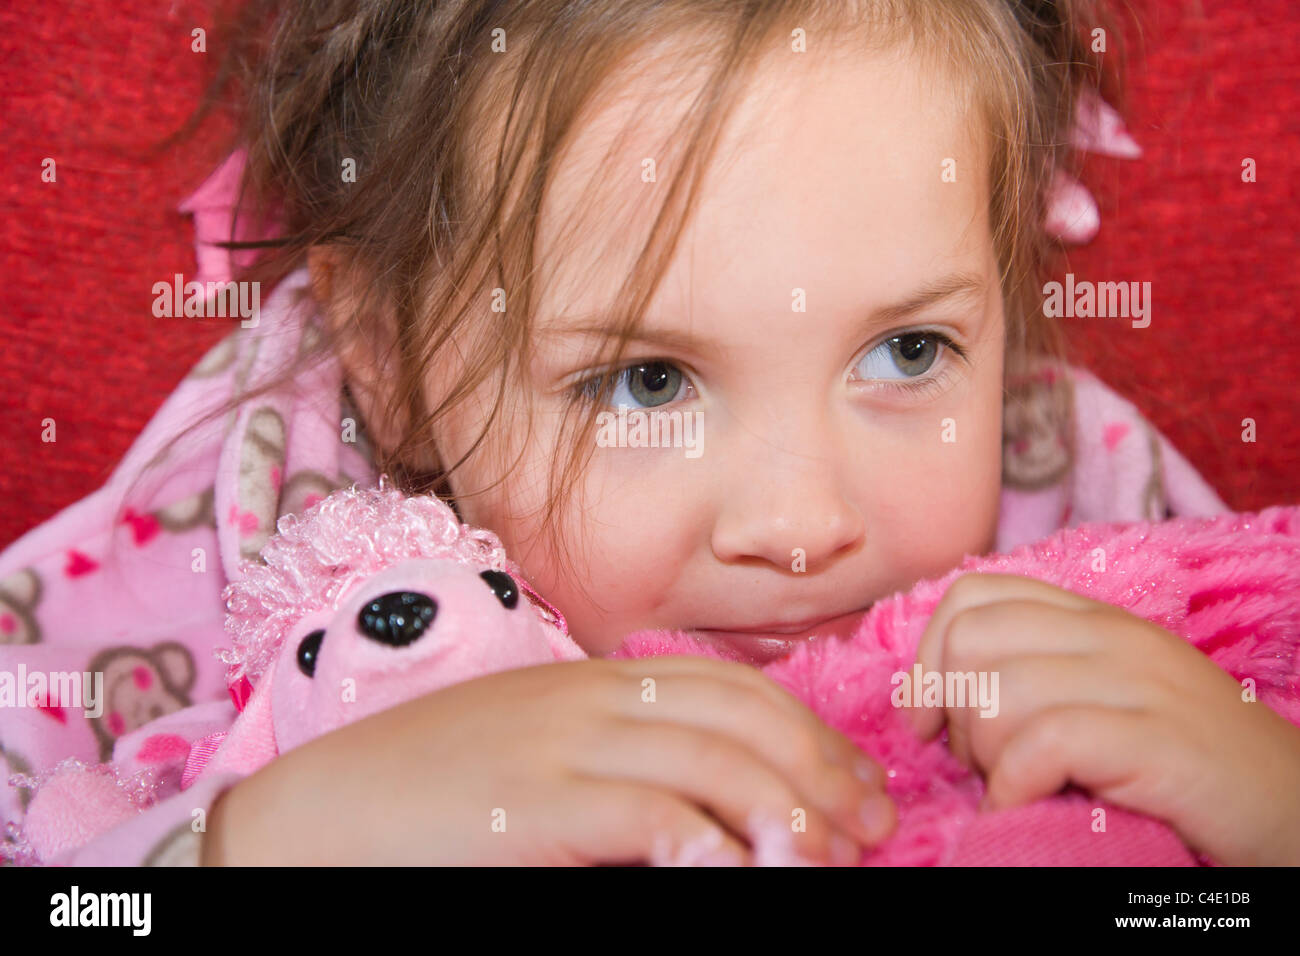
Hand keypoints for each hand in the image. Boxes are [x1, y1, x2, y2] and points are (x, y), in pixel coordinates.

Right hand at [201, 656, 895, 864]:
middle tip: (869, 828)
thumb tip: (704, 802)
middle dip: (820, 769)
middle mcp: (587, 701)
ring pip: (710, 761)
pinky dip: (704, 841)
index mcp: (590, 682)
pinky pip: (645, 814)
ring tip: (825, 858)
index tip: (853, 787)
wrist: (309, 815)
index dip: (808, 733)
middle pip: (740, 717)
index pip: (731, 688)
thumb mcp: (526, 750)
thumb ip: (608, 753)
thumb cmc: (420, 790)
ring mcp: (559, 748)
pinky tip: (738, 871)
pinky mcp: (531, 805)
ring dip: (784, 810)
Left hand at [908, 573, 1299, 865]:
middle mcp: (1114, 637)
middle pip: (970, 639)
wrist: (1297, 811)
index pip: (974, 595)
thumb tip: (936, 697)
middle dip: (952, 711)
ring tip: (1015, 788)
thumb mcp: (1105, 701)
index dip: (930, 659)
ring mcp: (1139, 682)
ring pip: (997, 691)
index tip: (931, 723)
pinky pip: (1042, 744)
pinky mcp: (1157, 740)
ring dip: (984, 755)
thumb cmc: (1186, 770)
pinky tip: (1024, 809)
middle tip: (982, 764)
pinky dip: (1012, 788)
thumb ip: (1036, 678)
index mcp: (1095, 620)